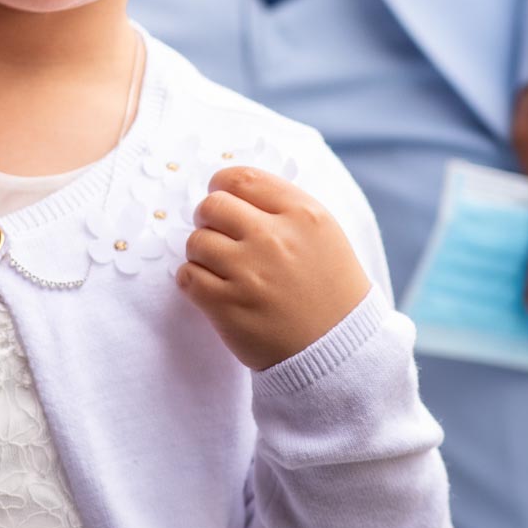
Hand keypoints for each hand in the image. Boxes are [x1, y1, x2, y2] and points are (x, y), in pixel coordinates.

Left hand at [175, 166, 373, 370]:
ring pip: (196, 242)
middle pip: (212, 206)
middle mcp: (275, 239)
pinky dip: (193, 280)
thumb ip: (281, 207)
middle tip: (217, 234)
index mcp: (303, 215)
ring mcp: (249, 273)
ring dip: (201, 253)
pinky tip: (212, 288)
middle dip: (207, 218)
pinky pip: (187, 277)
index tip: (221, 196)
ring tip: (220, 267)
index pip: (242, 178)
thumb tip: (229, 190)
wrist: (340, 349)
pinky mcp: (228, 307)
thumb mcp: (323, 233)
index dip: (222, 185)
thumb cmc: (330, 288)